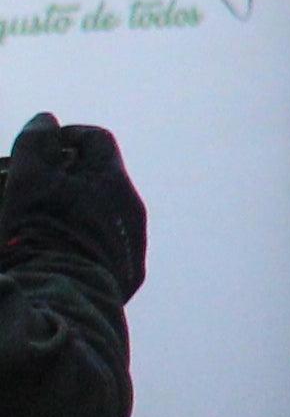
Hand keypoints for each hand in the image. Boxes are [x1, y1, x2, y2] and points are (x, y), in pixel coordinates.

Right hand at [0, 117, 143, 300]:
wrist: (63, 295)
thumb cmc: (40, 231)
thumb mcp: (28, 179)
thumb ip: (35, 143)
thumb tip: (47, 120)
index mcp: (114, 181)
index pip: (96, 139)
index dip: (64, 136)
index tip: (37, 148)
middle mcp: (132, 209)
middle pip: (99, 179)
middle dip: (64, 177)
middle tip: (29, 186)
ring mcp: (133, 243)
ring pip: (103, 215)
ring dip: (73, 210)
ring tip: (38, 220)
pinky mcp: (128, 274)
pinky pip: (104, 248)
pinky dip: (81, 240)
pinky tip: (54, 249)